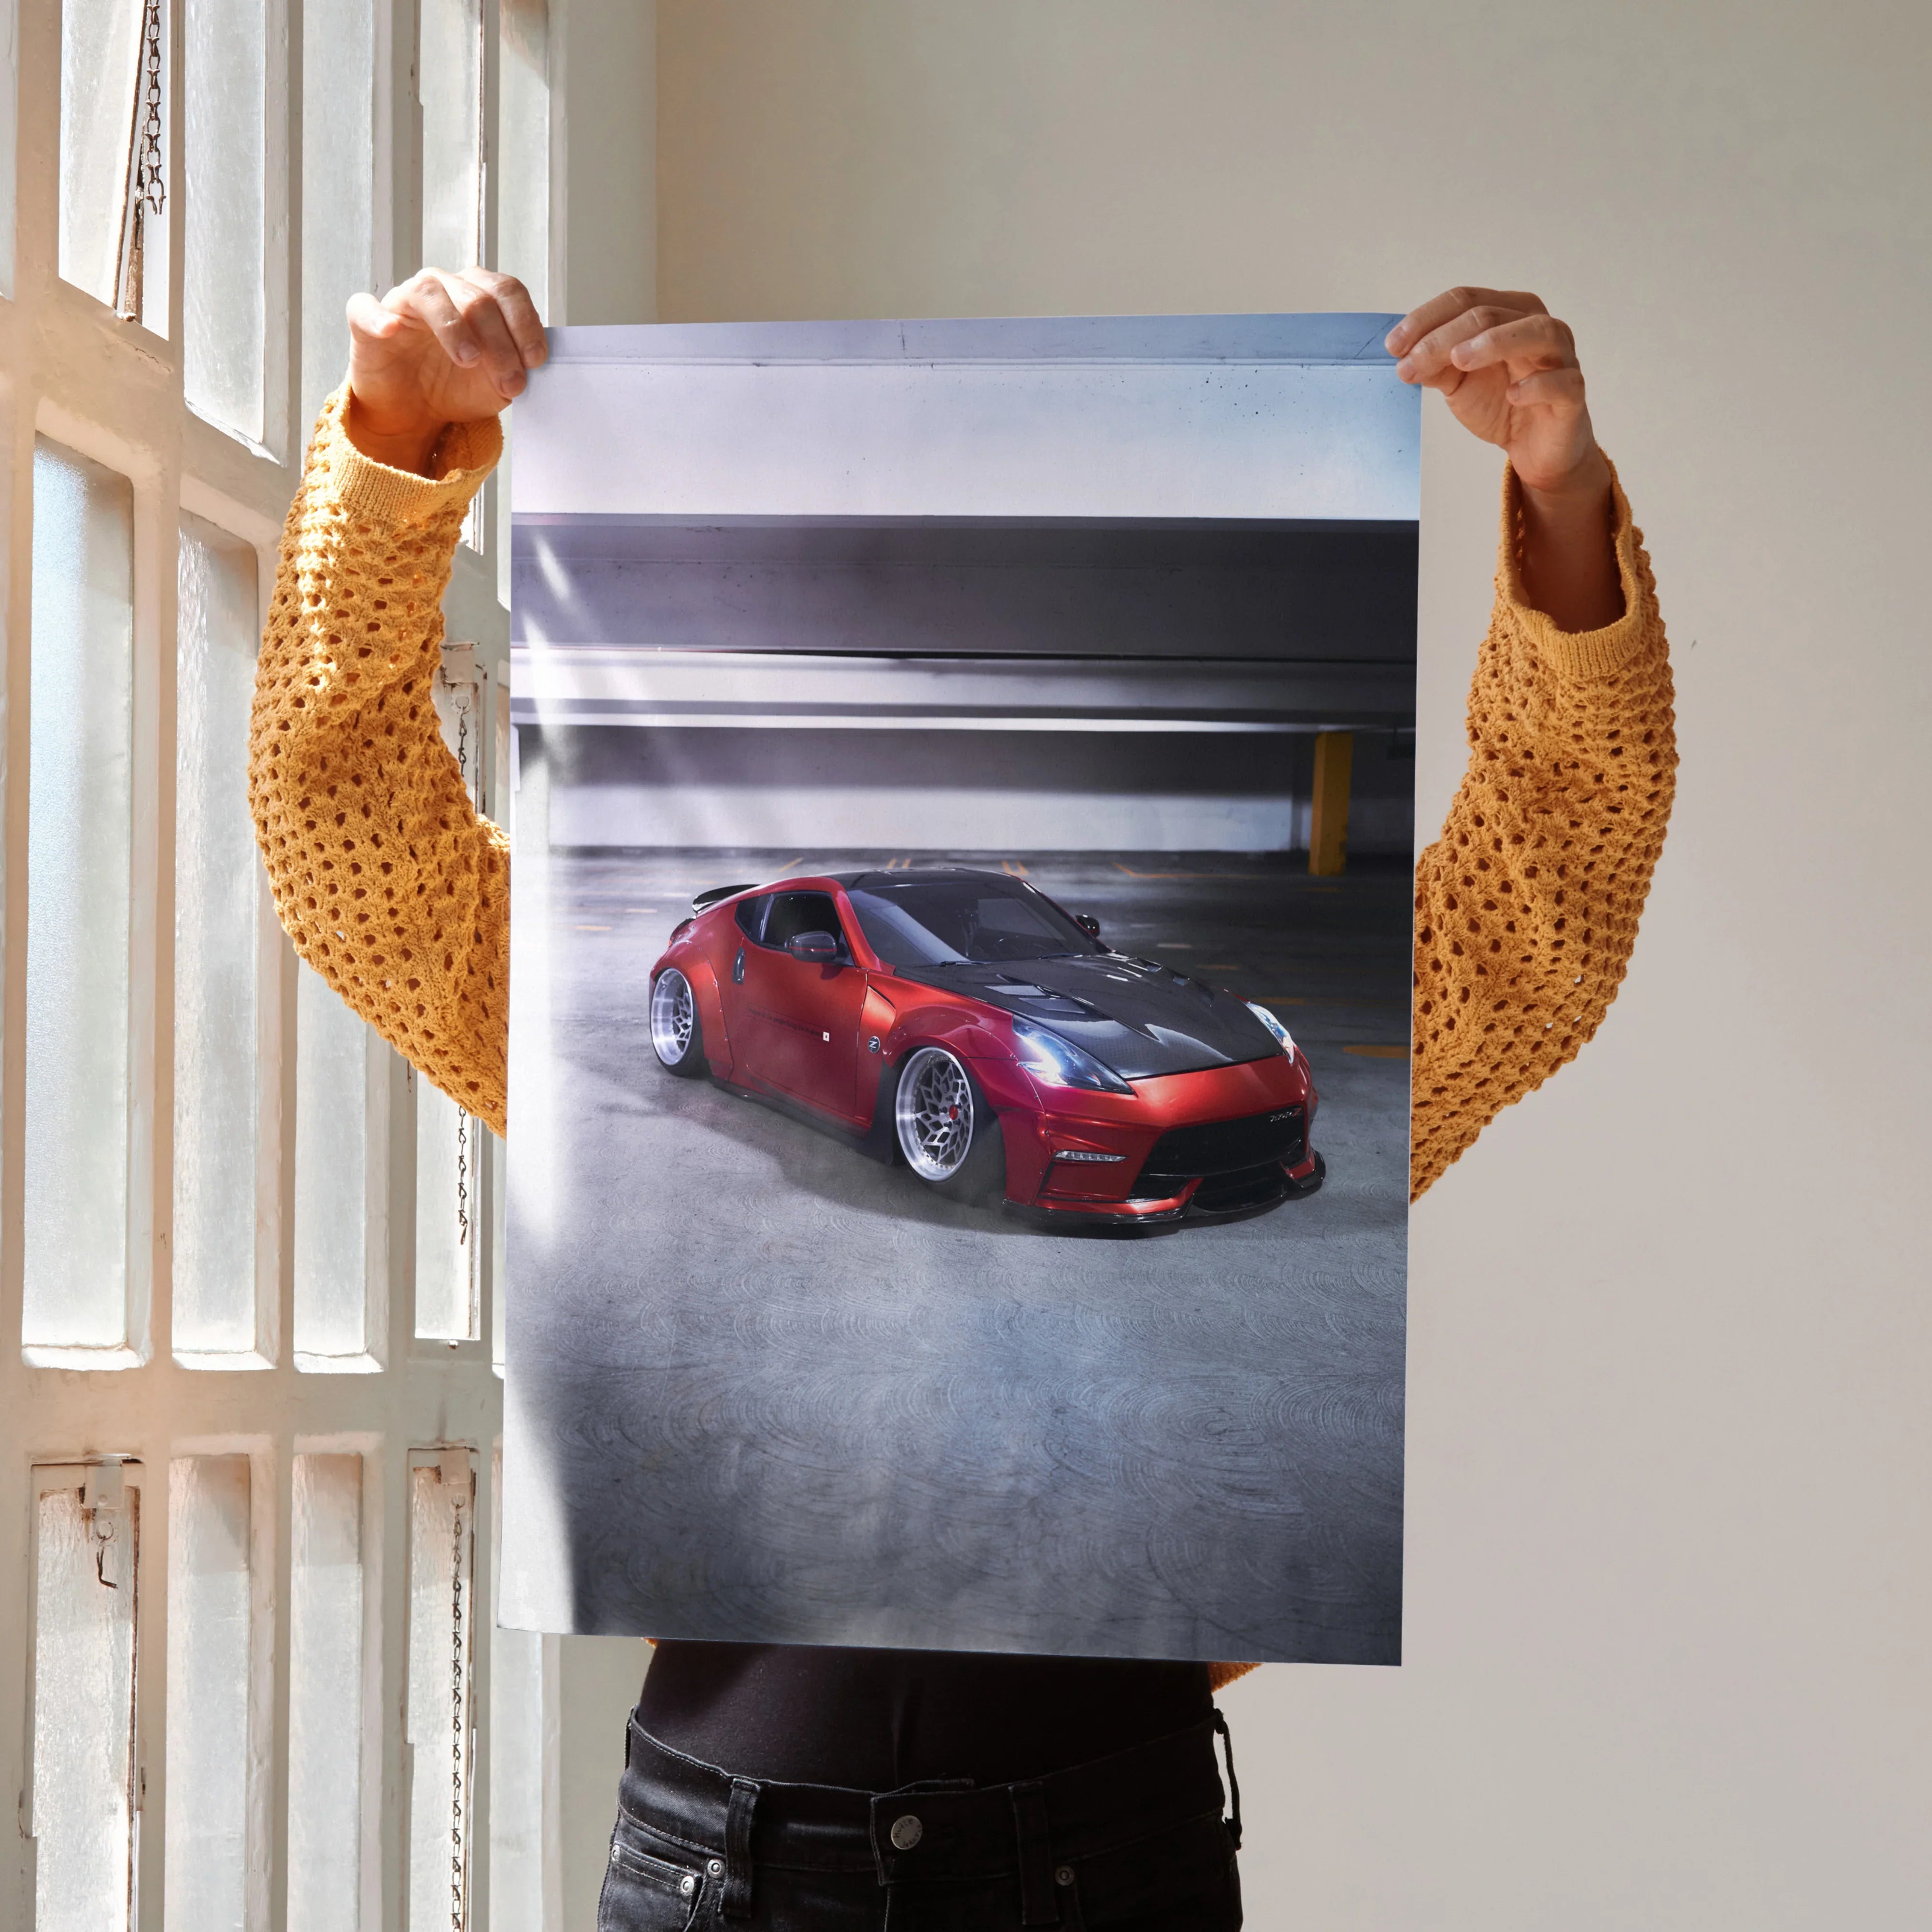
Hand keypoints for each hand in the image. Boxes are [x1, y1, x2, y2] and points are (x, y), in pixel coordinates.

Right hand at [344, 267, 546, 474]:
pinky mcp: (367, 320)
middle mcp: (443, 288)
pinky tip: (391, 330)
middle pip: (477, 297)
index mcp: (478, 295)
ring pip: (430, 293)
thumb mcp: (497, 384)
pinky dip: (378, 317)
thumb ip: (516, 368)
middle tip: (510, 382)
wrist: (414, 412)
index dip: (525, 323)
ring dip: (454, 328)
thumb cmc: (456, 387)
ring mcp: (404, 300)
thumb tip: (533, 364)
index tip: (535, 360)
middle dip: (500, 343)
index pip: (507, 291)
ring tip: (469, 360)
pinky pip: (366, 308)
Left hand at [1388, 287, 1621, 629]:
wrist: (1534, 448)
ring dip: (1495, 342)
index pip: (1466, 300)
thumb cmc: (1501, 403)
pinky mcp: (1573, 393)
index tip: (1393, 346)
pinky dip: (1537, 384)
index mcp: (1508, 313)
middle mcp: (1537, 326)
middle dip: (1444, 337)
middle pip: (1491, 314)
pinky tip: (1512, 394)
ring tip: (1459, 360)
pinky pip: (1562, 382)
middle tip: (1411, 363)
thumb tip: (1405, 355)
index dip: (1426, 319)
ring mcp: (1561, 357)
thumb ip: (1435, 364)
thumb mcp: (1458, 382)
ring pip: (1536, 332)